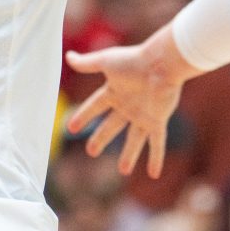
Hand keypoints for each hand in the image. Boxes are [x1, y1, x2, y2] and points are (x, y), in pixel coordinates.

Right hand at [67, 34, 193, 178]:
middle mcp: (128, 105)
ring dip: (129, 155)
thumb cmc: (134, 60)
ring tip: (123, 171)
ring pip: (134, 139)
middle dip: (101, 139)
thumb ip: (87, 63)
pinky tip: (154, 174)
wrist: (161, 64)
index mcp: (114, 91)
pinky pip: (157, 143)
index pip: (94, 107)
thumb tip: (68, 57)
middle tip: (91, 152)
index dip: (83, 116)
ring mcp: (143, 115)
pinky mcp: (157, 120)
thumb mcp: (106, 61)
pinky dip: (156, 158)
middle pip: (111, 126)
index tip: (71, 128)